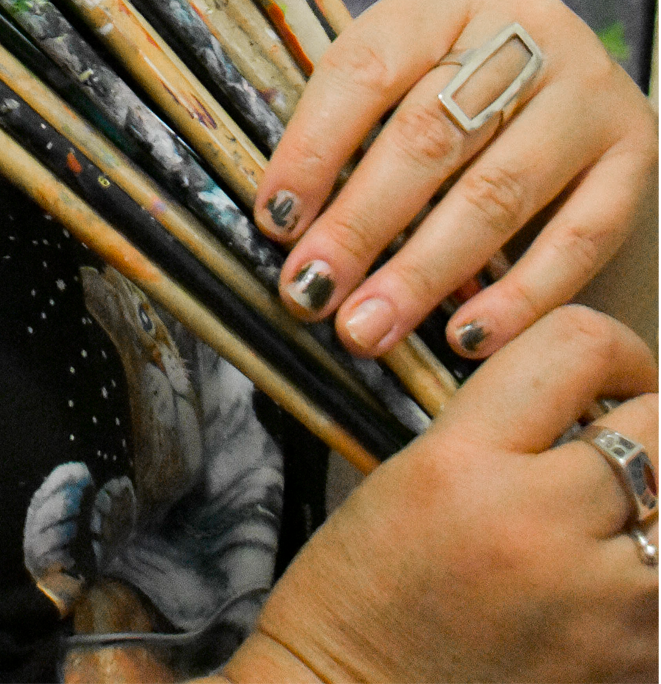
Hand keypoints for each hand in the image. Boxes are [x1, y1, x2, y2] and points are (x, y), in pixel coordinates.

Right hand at [223, 308, 658, 683]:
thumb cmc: (365, 592)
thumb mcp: (412, 468)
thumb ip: (504, 420)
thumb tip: (597, 392)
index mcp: (464, 463)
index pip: (578, 348)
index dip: (612, 346)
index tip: (609, 366)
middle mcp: (537, 528)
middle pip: (659, 425)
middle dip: (649, 416)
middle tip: (626, 428)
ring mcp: (595, 608)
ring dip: (660, 496)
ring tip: (626, 500)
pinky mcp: (629, 666)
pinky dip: (654, 569)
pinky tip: (617, 567)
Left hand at [251, 0, 657, 361]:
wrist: (572, 75)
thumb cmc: (461, 76)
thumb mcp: (410, 65)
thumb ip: (355, 122)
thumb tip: (285, 221)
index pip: (367, 66)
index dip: (313, 146)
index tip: (273, 220)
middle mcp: (529, 30)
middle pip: (429, 134)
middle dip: (360, 222)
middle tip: (310, 290)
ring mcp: (590, 92)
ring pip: (497, 192)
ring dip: (423, 271)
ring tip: (368, 328)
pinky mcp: (635, 153)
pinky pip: (578, 239)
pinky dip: (520, 296)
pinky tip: (466, 337)